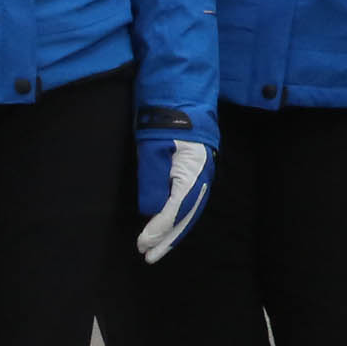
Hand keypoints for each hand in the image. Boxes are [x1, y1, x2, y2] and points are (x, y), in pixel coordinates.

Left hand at [135, 119, 213, 263]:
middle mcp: (204, 173)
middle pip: (188, 214)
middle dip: (169, 237)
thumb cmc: (163, 116)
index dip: (159, 229)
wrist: (181, 89)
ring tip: (158, 247)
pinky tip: (169, 224)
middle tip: (149, 256)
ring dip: (175, 230)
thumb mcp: (152, 148)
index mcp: (194, 169)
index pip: (176, 208)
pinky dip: (180, 217)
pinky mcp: (198, 167)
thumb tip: (151, 212)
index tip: (142, 244)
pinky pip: (191, 200)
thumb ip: (153, 181)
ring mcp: (204, 171)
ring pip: (191, 209)